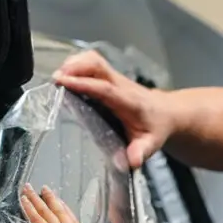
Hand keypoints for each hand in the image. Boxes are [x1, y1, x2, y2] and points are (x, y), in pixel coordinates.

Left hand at [20, 185, 114, 222]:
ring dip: (37, 199)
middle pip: (58, 212)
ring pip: (46, 211)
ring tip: (29, 189)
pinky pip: (36, 219)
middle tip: (44, 189)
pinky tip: (23, 200)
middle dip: (51, 200)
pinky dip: (29, 208)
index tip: (62, 203)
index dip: (66, 212)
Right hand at [54, 50, 174, 167]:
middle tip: (56, 79)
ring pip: (94, 60)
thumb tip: (131, 162)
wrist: (165, 113)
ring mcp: (115, 78)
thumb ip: (140, 152)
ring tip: (58, 77)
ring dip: (75, 64)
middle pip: (98, 65)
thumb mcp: (151, 144)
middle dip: (75, 67)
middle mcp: (121, 85)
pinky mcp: (110, 76)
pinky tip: (67, 76)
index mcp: (129, 101)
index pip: (104, 88)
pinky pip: (93, 63)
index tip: (63, 82)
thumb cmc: (155, 129)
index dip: (83, 83)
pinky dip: (77, 65)